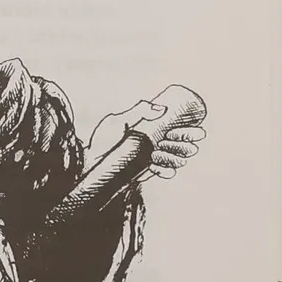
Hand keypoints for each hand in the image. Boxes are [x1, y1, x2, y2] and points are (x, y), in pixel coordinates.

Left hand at [85, 84, 206, 179]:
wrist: (90, 162)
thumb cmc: (103, 140)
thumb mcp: (118, 121)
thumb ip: (137, 110)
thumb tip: (162, 108)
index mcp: (157, 131)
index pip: (183, 130)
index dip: (192, 131)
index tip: (185, 129)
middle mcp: (160, 146)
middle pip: (186, 146)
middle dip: (185, 144)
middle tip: (167, 141)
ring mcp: (156, 160)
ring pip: (179, 160)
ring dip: (175, 157)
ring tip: (156, 153)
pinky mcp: (149, 173)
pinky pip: (167, 173)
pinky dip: (167, 171)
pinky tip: (158, 167)